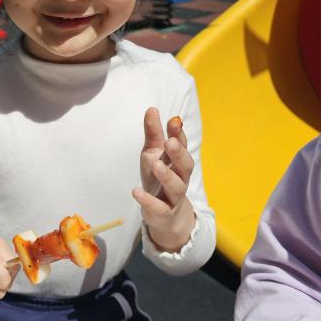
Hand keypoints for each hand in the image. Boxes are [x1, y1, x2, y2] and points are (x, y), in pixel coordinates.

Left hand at [132, 107, 195, 252]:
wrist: (163, 212)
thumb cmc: (157, 176)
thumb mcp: (153, 153)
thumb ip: (154, 134)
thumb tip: (152, 108)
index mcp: (178, 161)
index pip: (182, 146)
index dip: (179, 134)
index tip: (174, 120)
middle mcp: (180, 178)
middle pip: (185, 165)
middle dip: (179, 154)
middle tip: (170, 142)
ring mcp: (173, 196)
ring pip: (176, 186)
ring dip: (167, 175)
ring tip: (156, 164)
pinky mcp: (163, 212)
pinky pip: (159, 208)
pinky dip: (148, 201)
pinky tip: (136, 192)